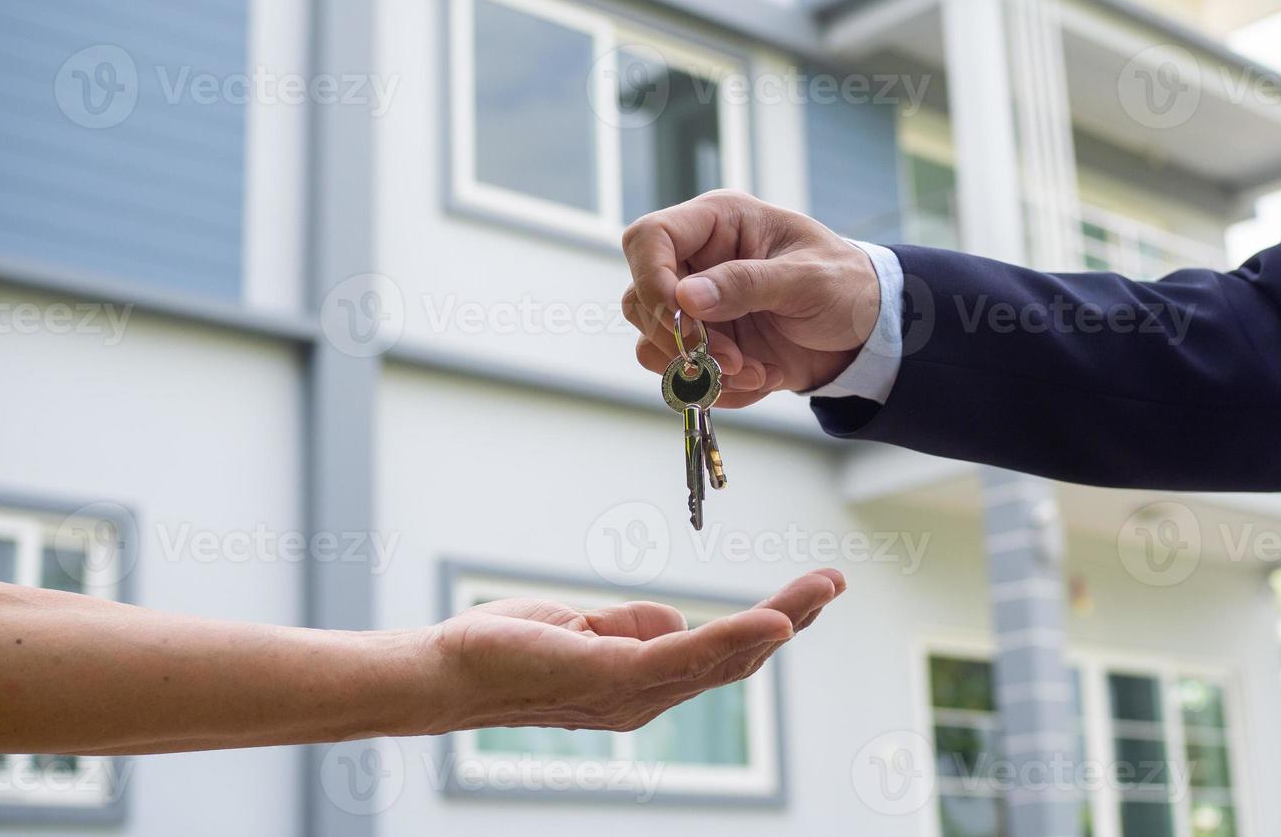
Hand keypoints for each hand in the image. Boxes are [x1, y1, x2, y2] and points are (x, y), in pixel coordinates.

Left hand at [428, 569, 843, 732]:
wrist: (447, 671)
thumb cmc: (507, 648)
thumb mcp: (584, 627)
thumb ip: (632, 624)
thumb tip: (674, 618)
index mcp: (643, 682)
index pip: (720, 656)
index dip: (766, 628)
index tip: (806, 595)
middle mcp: (648, 698)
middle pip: (736, 660)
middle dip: (791, 621)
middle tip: (832, 583)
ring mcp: (635, 693)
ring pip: (724, 658)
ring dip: (779, 621)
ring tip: (819, 589)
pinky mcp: (615, 678)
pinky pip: (687, 656)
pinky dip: (735, 637)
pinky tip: (772, 621)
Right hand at [622, 192, 879, 407]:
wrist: (866, 332)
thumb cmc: (845, 284)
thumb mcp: (808, 278)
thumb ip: (747, 284)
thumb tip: (685, 297)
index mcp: (718, 223)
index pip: (649, 239)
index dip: (651, 277)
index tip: (684, 316)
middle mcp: (697, 263)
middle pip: (641, 297)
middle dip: (682, 338)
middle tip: (732, 359)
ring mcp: (698, 308)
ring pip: (653, 342)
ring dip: (700, 370)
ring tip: (756, 371)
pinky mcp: (707, 347)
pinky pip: (683, 376)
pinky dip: (719, 389)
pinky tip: (763, 378)